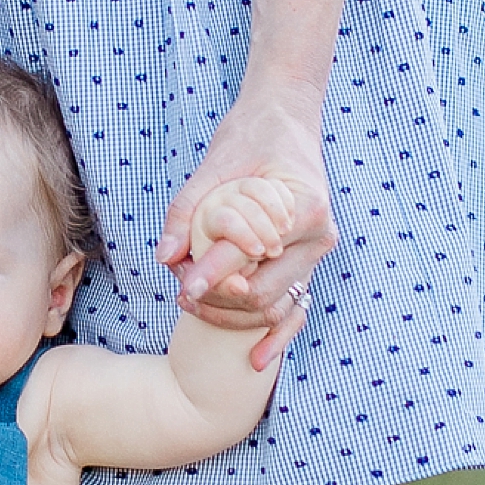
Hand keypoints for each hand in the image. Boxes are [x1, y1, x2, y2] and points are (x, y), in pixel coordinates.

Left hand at [159, 98, 336, 373]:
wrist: (284, 124)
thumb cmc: (250, 139)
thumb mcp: (213, 165)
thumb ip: (187, 210)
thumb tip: (166, 257)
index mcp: (304, 206)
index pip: (252, 252)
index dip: (214, 272)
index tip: (182, 285)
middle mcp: (319, 236)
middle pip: (262, 290)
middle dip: (218, 298)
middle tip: (182, 292)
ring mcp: (316, 254)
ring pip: (274, 306)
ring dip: (232, 314)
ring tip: (193, 304)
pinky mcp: (307, 264)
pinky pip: (295, 309)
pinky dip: (277, 337)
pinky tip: (256, 360)